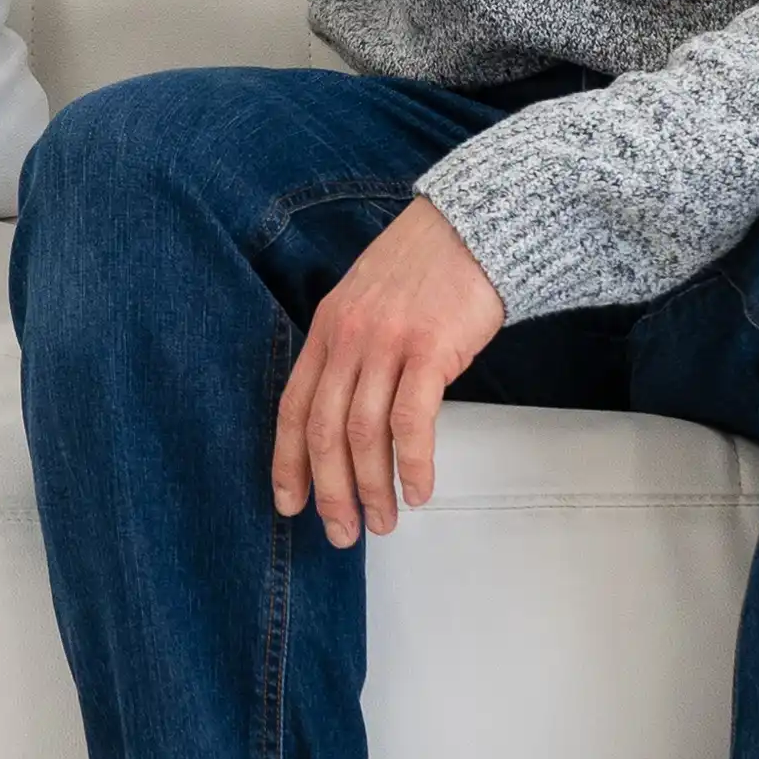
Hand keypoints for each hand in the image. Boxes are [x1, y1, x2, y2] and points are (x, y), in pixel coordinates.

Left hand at [272, 197, 504, 545]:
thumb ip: (352, 351)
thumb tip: (348, 413)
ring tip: (384, 522)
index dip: (287, 461)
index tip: (288, 502)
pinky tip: (419, 490)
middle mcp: (346, 338)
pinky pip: (411, 421)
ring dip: (371, 487)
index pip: (293, 407)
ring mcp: (385, 343)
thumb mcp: (366, 303)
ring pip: (363, 433)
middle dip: (328, 490)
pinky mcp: (428, 349)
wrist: (470, 228)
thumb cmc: (424, 269)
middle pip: (324, 430)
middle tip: (340, 531)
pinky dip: (413, 464)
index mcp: (326, 330)